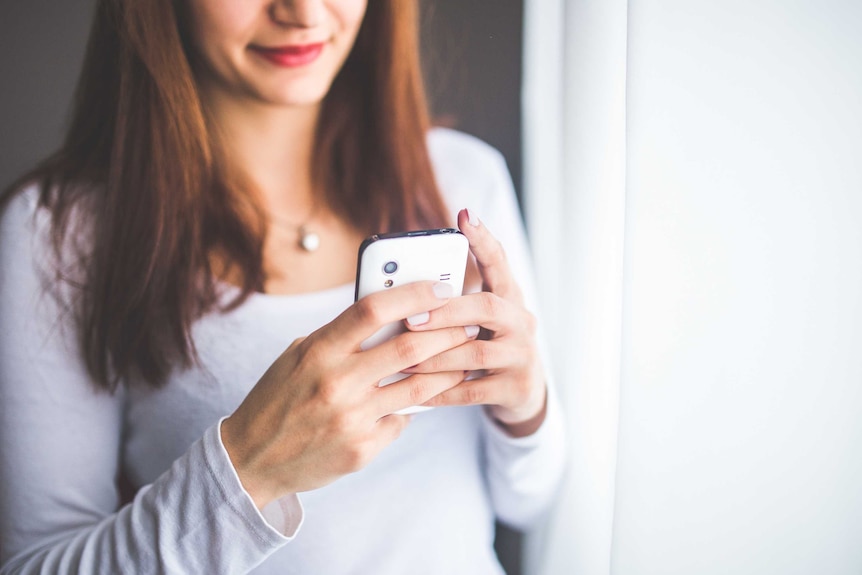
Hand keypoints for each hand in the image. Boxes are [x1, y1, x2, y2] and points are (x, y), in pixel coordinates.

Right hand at [220, 281, 475, 509]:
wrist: (251, 460)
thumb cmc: (278, 398)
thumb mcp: (298, 356)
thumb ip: (340, 336)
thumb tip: (391, 314)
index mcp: (318, 351)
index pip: (373, 309)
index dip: (413, 293)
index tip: (441, 287)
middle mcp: (336, 382)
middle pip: (409, 347)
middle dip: (448, 331)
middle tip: (468, 323)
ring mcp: (351, 418)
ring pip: (418, 387)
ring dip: (448, 369)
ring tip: (464, 357)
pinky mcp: (362, 448)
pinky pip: (402, 420)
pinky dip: (414, 407)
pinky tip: (423, 398)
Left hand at [403, 209, 547, 436]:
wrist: (522, 393)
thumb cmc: (486, 346)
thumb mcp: (477, 321)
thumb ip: (452, 304)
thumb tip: (400, 289)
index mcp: (509, 298)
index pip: (499, 262)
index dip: (483, 240)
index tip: (464, 215)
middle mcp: (522, 322)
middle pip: (488, 307)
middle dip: (446, 312)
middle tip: (410, 318)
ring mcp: (523, 355)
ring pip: (476, 353)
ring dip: (436, 356)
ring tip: (403, 359)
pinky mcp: (517, 388)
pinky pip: (473, 390)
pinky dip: (442, 391)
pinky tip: (417, 393)